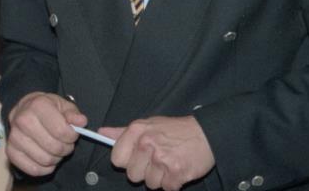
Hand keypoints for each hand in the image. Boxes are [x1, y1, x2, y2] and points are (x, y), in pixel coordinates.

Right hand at [6, 92, 85, 176]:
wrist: (24, 109)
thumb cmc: (47, 108)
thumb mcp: (63, 105)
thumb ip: (73, 114)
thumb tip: (81, 122)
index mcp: (37, 106)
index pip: (61, 131)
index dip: (72, 136)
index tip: (72, 134)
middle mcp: (22, 120)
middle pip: (54, 147)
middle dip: (65, 148)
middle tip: (65, 143)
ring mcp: (14, 137)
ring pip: (45, 160)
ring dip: (56, 158)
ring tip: (55, 148)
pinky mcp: (11, 152)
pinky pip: (34, 169)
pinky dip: (45, 168)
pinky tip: (46, 157)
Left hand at [100, 116, 214, 190]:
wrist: (206, 134)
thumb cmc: (175, 130)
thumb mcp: (148, 124)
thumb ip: (123, 132)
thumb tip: (102, 133)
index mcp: (137, 130)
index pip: (116, 158)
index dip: (126, 162)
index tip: (137, 158)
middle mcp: (147, 143)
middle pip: (132, 175)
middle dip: (144, 172)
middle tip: (157, 160)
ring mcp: (161, 158)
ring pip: (150, 184)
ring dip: (160, 178)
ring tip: (169, 163)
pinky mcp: (176, 172)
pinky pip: (166, 188)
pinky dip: (173, 183)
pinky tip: (178, 169)